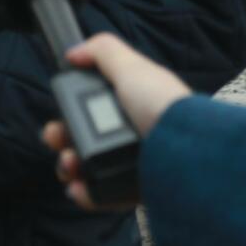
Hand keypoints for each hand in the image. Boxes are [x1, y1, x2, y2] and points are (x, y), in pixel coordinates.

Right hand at [41, 34, 190, 210]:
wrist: (188, 151)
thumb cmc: (163, 105)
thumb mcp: (132, 66)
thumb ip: (102, 51)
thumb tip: (74, 52)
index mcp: (130, 103)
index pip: (91, 107)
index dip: (69, 110)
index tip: (57, 114)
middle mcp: (131, 132)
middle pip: (84, 137)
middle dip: (62, 139)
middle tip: (57, 140)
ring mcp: (133, 163)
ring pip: (89, 167)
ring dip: (70, 167)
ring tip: (70, 166)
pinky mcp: (136, 190)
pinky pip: (103, 194)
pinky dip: (86, 193)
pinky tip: (79, 188)